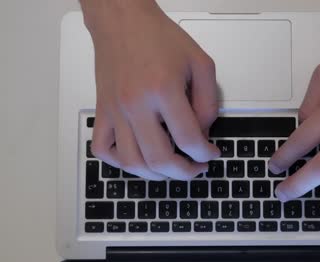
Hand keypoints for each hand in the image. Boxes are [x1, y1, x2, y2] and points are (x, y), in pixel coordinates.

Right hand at [85, 1, 219, 180]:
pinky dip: (120, 163)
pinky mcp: (102, 111)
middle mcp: (135, 104)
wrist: (123, 21)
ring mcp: (115, 110)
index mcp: (163, 90)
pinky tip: (138, 159)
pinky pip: (103, 149)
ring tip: (171, 169)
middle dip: (184, 173)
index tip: (210, 154)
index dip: (204, 153)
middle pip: (159, 159)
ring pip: (131, 162)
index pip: (188, 139)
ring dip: (155, 175)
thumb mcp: (200, 63)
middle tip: (195, 169)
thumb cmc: (159, 37)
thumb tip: (202, 134)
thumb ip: (208, 102)